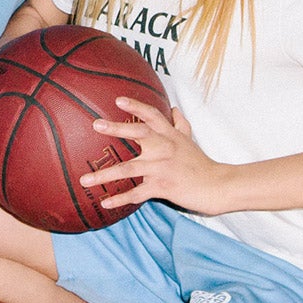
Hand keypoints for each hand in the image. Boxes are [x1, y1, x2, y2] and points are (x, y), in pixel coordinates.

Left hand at [83, 96, 231, 214]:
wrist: (218, 186)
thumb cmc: (201, 163)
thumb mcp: (190, 140)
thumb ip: (180, 124)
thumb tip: (174, 108)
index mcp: (169, 135)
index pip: (152, 115)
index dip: (136, 106)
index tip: (118, 100)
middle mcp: (164, 147)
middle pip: (139, 133)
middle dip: (117, 129)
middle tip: (96, 125)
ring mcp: (162, 167)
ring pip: (129, 169)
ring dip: (105, 175)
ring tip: (84, 179)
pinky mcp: (162, 187)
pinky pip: (137, 193)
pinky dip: (120, 198)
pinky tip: (105, 202)